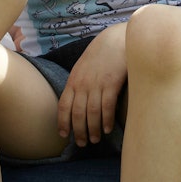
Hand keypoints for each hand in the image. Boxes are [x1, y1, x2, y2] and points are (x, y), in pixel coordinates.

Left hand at [58, 27, 126, 146]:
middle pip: (77, 113)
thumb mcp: (84, 66)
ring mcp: (96, 84)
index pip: (64, 105)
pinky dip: (106, 120)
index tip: (64, 135)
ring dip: (92, 129)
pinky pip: (107, 107)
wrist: (117, 38)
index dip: (63, 122)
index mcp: (74, 79)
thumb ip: (80, 83)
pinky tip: (107, 128)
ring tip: (95, 139)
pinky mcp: (111, 83)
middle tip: (82, 143)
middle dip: (78, 131)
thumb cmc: (102, 53)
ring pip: (91, 113)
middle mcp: (82, 83)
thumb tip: (78, 100)